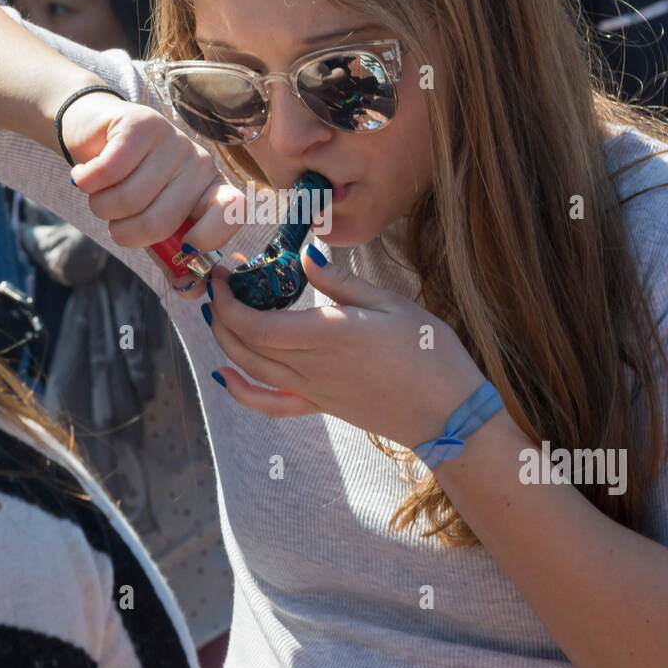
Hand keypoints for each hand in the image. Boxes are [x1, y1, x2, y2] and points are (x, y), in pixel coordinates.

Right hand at [63, 90, 242, 300]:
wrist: (97, 139)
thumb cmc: (130, 188)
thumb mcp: (154, 228)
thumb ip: (172, 259)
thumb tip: (192, 290)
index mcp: (212, 191)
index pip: (233, 213)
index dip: (207, 240)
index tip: (182, 252)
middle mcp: (200, 164)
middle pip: (160, 222)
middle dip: (125, 232)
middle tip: (116, 219)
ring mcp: (173, 141)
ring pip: (128, 199)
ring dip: (101, 206)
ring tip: (102, 192)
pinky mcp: (142, 124)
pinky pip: (110, 170)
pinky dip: (87, 181)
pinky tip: (86, 176)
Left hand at [201, 246, 489, 444]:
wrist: (448, 412)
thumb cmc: (428, 352)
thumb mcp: (389, 303)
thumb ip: (340, 282)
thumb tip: (304, 255)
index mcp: (326, 335)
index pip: (254, 322)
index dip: (228, 299)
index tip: (224, 273)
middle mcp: (310, 367)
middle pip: (245, 345)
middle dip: (222, 314)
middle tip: (221, 285)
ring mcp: (313, 391)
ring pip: (252, 370)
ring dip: (226, 343)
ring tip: (219, 315)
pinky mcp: (321, 406)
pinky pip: (271, 404)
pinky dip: (242, 392)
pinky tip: (226, 377)